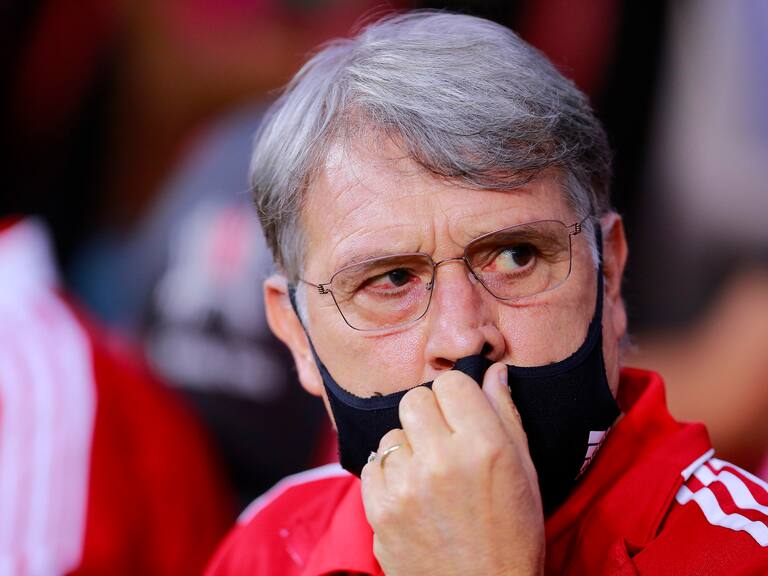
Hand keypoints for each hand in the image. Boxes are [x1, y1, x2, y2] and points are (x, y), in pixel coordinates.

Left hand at [360, 363, 544, 575]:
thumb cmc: (513, 535)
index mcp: (485, 446)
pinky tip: (412, 495)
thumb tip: (493, 371)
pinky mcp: (380, 510)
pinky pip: (373, 465)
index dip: (457, 398)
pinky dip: (389, 475)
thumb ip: (505, 414)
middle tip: (443, 443)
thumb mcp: (525, 472)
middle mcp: (442, 460)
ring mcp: (406, 486)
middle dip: (428, 415)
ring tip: (430, 478)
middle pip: (414, 400)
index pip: (451, 384)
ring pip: (392, 434)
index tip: (462, 415)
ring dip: (408, 448)